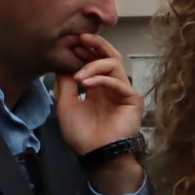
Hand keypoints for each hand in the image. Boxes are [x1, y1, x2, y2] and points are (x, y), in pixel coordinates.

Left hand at [55, 35, 143, 191]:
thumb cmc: (82, 135)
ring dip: (94, 65)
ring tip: (78, 75)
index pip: (96, 60)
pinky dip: (102, 79)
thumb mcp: (66, 105)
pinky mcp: (132, 100)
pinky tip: (86, 83)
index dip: (85, 50)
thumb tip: (61, 63)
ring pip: (115, 65)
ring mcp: (123, 92)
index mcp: (98, 87)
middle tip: (80, 38)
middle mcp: (112, 86)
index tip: (70, 42)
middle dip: (95, 45)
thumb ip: (66, 84)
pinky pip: (119, 83)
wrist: (95, 155)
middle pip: (110, 56)